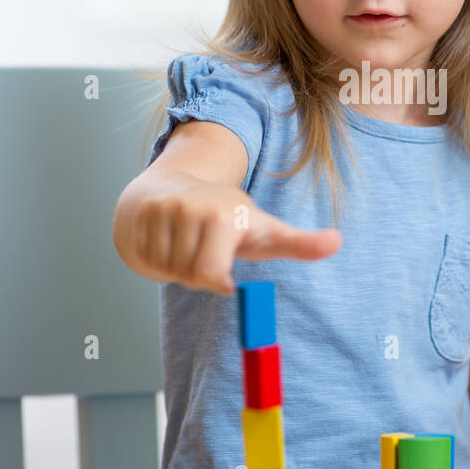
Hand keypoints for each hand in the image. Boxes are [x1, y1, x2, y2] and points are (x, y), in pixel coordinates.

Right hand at [129, 175, 340, 293]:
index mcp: (225, 213)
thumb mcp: (263, 229)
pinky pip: (145, 263)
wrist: (168, 188)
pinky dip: (155, 262)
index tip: (225, 268)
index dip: (219, 280)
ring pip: (166, 270)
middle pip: (190, 276)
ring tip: (187, 244)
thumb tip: (337, 243)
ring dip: (177, 267)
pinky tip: (166, 242)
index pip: (213, 275)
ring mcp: (158, 213)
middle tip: (205, 252)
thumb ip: (299, 242)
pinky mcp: (132, 221)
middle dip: (199, 274)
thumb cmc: (223, 215)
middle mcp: (190, 208)